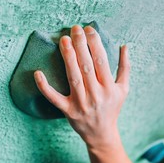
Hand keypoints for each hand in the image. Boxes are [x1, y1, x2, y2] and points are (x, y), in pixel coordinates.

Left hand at [34, 25, 129, 147]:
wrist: (102, 134)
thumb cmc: (112, 108)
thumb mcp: (123, 89)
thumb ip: (125, 68)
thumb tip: (124, 46)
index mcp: (109, 88)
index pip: (101, 61)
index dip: (95, 43)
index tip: (89, 29)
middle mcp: (96, 95)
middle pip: (87, 66)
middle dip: (80, 45)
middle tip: (75, 29)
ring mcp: (81, 103)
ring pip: (73, 78)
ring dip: (67, 58)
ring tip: (63, 40)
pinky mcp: (68, 111)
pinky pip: (54, 98)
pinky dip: (45, 87)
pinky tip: (38, 72)